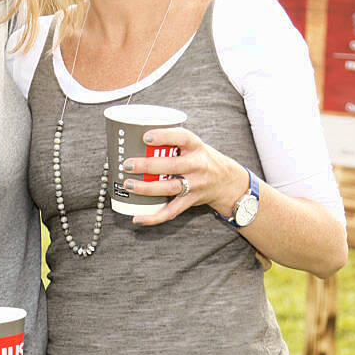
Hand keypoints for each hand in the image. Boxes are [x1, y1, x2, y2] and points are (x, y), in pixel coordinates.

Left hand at [122, 126, 248, 226]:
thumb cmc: (202, 159)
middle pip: (172, 166)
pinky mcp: (191, 200)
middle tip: (127, 164)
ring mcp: (196, 184)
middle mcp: (198, 165)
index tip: (146, 136)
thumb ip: (172, 142)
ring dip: (147, 188)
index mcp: (197, 147)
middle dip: (147, 165)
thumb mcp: (194, 146)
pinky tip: (138, 218)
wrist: (228, 181)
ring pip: (170, 188)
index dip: (165, 136)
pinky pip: (172, 211)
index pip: (182, 138)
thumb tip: (135, 137)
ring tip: (129, 185)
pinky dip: (154, 217)